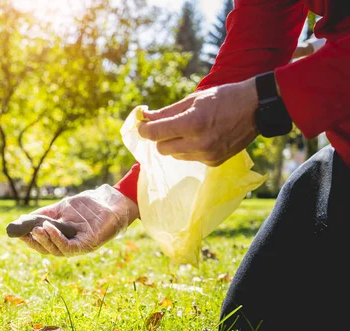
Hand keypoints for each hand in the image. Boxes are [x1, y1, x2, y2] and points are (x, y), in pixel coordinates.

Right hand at [16, 185, 138, 256]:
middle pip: (48, 249)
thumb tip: (23, 219)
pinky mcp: (88, 244)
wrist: (112, 201)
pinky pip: (69, 246)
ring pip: (56, 250)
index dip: (29, 240)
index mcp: (63, 238)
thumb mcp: (62, 209)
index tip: (16, 232)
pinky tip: (48, 228)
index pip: (43, 244)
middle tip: (24, 232)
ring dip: (44, 240)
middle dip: (34, 242)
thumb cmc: (89, 205)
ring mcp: (79, 246)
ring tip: (35, 229)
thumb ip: (45, 215)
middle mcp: (70, 246)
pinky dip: (57, 238)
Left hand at [138, 77, 259, 166]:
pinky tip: (202, 137)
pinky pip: (189, 158)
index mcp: (193, 123)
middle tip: (168, 125)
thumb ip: (167, 112)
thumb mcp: (193, 99)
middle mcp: (199, 143)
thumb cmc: (223, 97)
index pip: (154, 134)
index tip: (143, 125)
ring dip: (175, 143)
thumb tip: (145, 118)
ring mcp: (207, 155)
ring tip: (190, 129)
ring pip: (174, 155)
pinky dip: (189, 149)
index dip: (144, 129)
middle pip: (161, 148)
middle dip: (160, 137)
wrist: (257, 108)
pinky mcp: (213, 162)